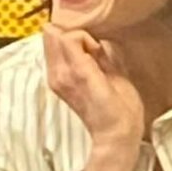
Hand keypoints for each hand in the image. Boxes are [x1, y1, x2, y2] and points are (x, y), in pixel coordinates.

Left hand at [42, 25, 143, 149]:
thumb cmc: (123, 108)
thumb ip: (102, 55)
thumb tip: (93, 42)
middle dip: (69, 34)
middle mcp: (60, 74)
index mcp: (78, 71)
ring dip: (65, 43)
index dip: (85, 35)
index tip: (98, 48)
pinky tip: (81, 65)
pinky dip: (64, 54)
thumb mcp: (118, 76)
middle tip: (88, 48)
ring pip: (48, 43)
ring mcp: (55, 80)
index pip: (69, 35)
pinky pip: (53, 57)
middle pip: (50, 35)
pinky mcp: (55, 85)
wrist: (113, 136)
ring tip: (86, 57)